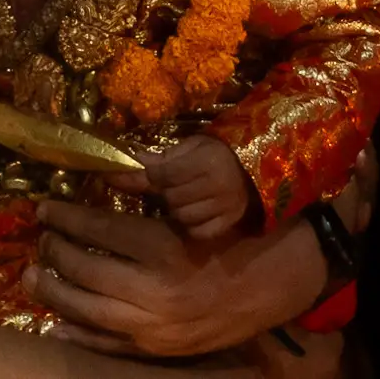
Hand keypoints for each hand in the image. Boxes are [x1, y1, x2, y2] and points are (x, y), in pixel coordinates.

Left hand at [26, 199, 324, 356]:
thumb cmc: (236, 234)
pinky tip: (57, 323)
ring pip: (89, 311)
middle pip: (87, 270)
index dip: (67, 216)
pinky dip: (79, 334)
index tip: (45, 207)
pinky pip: (109, 345)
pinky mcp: (160, 350)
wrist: (277, 281)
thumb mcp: (195, 209)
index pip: (99, 229)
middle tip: (42, 237)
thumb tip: (104, 176)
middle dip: (57, 252)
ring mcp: (156, 327)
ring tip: (33, 276)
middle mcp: (155, 291)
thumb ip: (150, 197)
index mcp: (164, 248)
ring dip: (56, 293)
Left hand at [108, 135, 254, 240]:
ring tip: (183, 199)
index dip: (141, 175)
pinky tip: (195, 214)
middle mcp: (217, 186)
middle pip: (169, 198)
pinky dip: (189, 226)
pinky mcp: (228, 226)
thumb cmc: (220, 154)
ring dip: (175, 210)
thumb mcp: (194, 146)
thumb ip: (162, 158)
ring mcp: (224, 209)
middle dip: (162, 192)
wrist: (255, 172)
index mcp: (207, 161)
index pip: (162, 174)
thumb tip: (125, 162)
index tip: (123, 174)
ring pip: (180, 217)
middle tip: (166, 186)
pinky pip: (196, 232)